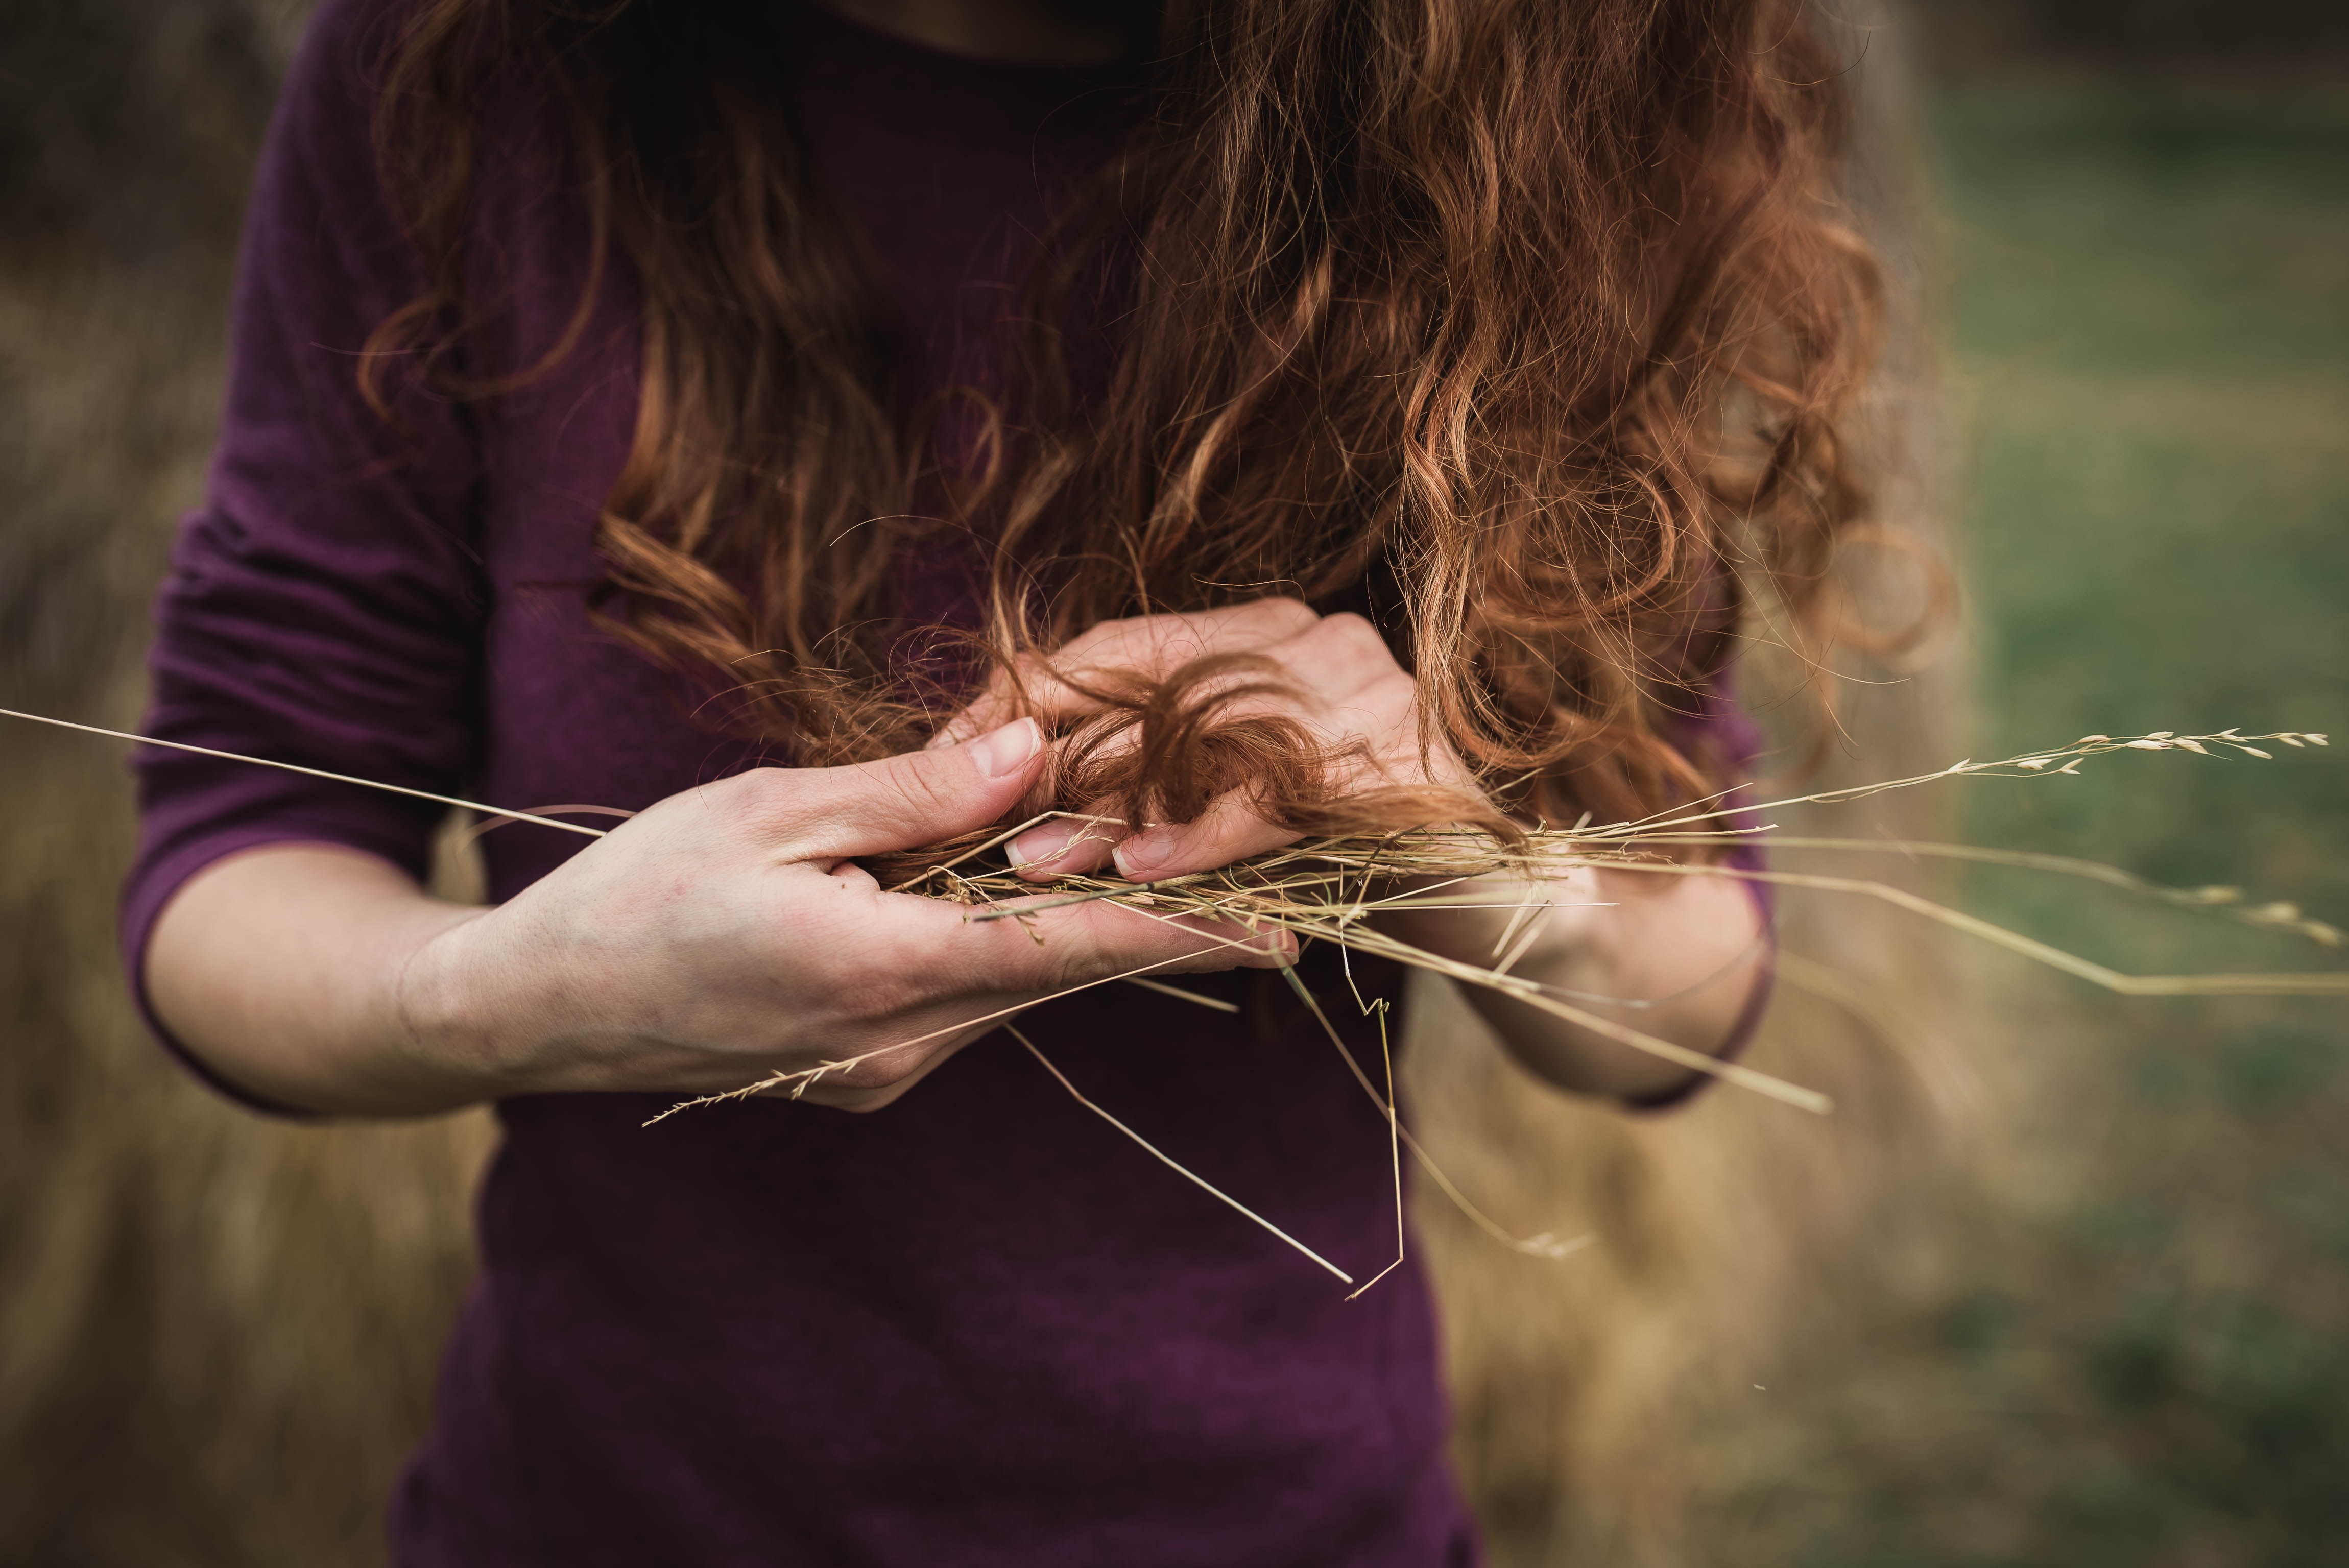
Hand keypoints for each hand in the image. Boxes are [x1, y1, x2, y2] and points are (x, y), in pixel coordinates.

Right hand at [402, 719, 1292, 1109]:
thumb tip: (1039, 757)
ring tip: (1146, 858)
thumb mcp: (770, 810)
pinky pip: (968, 1001)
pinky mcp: (866, 1074)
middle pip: (1061, 972)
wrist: (540, 1008)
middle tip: (1265, 878)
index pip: (1068, 949)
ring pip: (1017, 987)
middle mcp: (899, 1044)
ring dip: (1076, 927)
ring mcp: (884, 1072)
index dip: (1183, 932)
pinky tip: (1013, 889)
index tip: (1286, 929)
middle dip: (1156, 919)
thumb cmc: (637, 889)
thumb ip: (914, 791)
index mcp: (878, 971)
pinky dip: (1006, 947)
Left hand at [941, 599, 1476, 883]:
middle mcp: (1322, 643)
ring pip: (1212, 746)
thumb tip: (993, 774)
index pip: (1119, 649)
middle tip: (977, 829)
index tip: (941, 759)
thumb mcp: (1219, 806)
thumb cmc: (1343, 863)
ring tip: (1039, 865)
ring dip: (1116, 813)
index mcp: (1266, 634)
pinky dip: (1208, 839)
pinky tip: (1145, 873)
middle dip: (1058, 766)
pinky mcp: (1415, 766)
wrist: (1506, 910)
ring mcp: (1377, 695)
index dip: (1024, 702)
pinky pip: (1286, 799)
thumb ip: (1136, 773)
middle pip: (1158, 692)